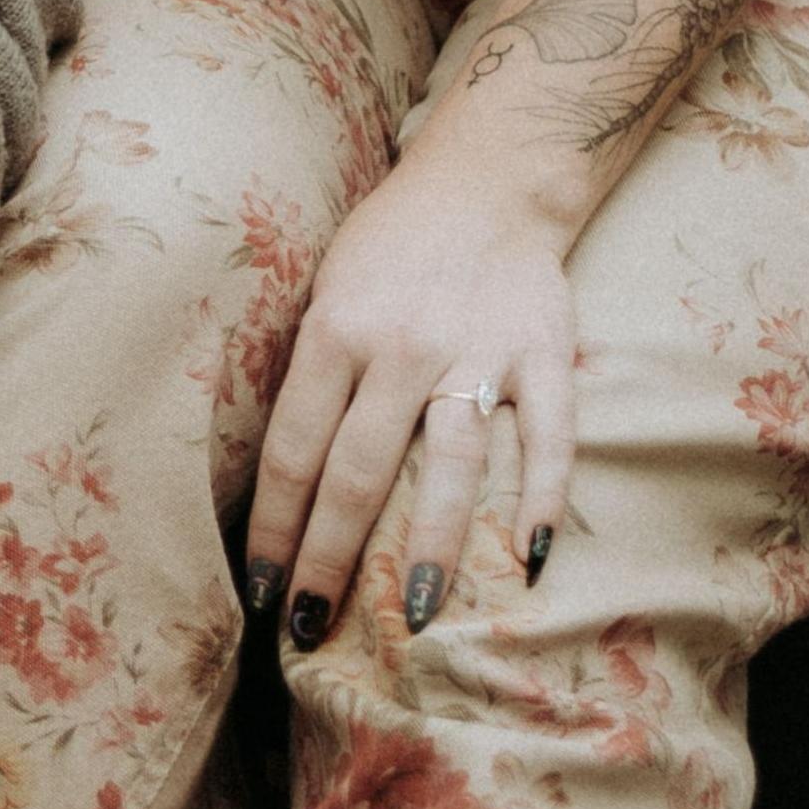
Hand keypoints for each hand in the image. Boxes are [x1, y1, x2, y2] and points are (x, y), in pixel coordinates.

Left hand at [240, 154, 576, 651]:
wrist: (487, 178)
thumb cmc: (390, 243)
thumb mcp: (327, 288)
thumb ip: (312, 370)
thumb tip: (280, 473)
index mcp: (336, 330)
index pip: (294, 450)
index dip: (275, 528)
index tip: (260, 590)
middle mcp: (402, 347)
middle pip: (358, 474)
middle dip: (329, 561)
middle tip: (310, 630)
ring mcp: (477, 352)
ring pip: (451, 466)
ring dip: (429, 547)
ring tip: (410, 616)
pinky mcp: (543, 354)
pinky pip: (548, 436)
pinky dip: (541, 497)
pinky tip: (530, 558)